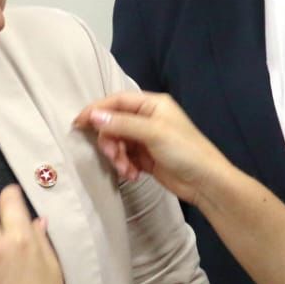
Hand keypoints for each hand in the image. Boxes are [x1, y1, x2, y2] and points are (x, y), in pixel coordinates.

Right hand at [73, 91, 234, 205]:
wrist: (205, 182)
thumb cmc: (186, 151)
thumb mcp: (153, 133)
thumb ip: (122, 123)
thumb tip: (94, 116)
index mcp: (152, 104)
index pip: (117, 101)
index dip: (96, 110)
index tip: (79, 124)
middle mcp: (148, 118)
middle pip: (114, 123)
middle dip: (110, 141)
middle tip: (112, 155)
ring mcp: (146, 138)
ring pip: (117, 142)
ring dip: (117, 157)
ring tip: (126, 170)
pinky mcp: (145, 157)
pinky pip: (124, 157)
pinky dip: (124, 166)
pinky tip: (133, 176)